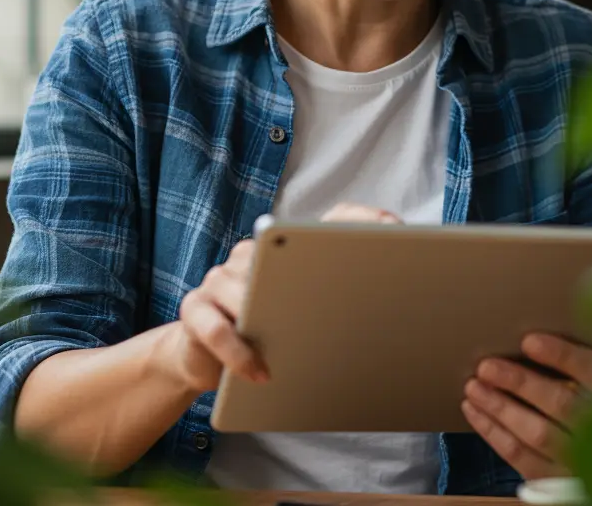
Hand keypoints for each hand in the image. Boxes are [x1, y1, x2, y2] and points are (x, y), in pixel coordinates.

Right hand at [171, 204, 400, 395]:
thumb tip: (396, 318)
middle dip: (311, 272)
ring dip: (266, 320)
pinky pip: (215, 326)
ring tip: (290, 350)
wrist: (202, 358)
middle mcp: (253, 253)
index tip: (393, 229)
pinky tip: (260, 372)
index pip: (332, 219)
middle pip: (282, 251)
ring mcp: (220, 278)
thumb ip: (336, 310)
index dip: (362, 219)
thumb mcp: (305, 323)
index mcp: (286, 249)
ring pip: (244, 287)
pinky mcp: (195, 308)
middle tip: (345, 293)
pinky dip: (239, 352)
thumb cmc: (265, 338)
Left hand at [461, 333, 591, 480]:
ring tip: (474, 388)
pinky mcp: (557, 481)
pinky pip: (523, 458)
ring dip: (500, 409)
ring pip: (538, 434)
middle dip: (519, 384)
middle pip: (561, 404)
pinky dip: (494, 434)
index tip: (529, 341)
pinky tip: (474, 412)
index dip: (562, 356)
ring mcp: (581, 460)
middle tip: (486, 367)